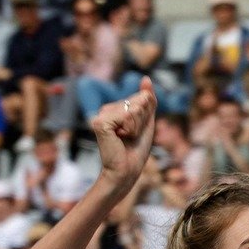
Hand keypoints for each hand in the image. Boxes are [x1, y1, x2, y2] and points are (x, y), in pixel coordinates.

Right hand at [92, 77, 156, 191]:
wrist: (126, 171)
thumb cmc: (136, 150)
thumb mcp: (146, 121)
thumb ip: (148, 99)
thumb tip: (146, 78)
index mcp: (115, 107)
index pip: (142, 98)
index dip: (146, 116)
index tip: (135, 131)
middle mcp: (106, 109)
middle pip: (140, 101)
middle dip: (142, 121)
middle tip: (131, 137)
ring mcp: (101, 115)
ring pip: (134, 109)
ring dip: (136, 127)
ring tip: (125, 138)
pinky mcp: (100, 122)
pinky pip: (127, 116)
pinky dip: (130, 130)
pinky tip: (119, 138)